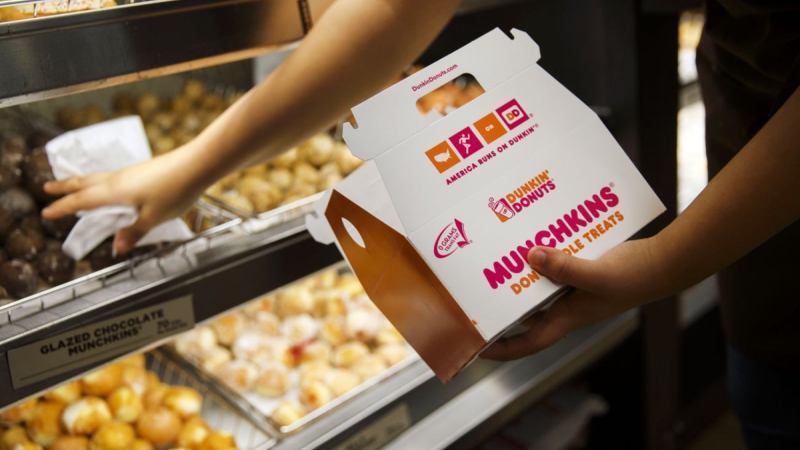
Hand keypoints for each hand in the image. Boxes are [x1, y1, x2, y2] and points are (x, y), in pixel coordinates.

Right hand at [41, 146, 206, 254]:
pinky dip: (99, 180)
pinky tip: (109, 185)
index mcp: (114, 192)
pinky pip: (112, 176)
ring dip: (81, 181)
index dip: (63, 207)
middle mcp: (118, 179)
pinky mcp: (142, 170)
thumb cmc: (176, 190)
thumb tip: (116, 247)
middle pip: (85, 182)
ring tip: (72, 185)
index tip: (46, 212)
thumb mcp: (154, 218)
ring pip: (98, 177)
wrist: (197, 164)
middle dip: (65, 187)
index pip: (82, 201)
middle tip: (47, 188)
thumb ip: (134, 232)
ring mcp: (130, 172)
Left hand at [482, 238, 670, 360]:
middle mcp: (566, 308)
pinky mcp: (581, 274)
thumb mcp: (596, 274)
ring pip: (538, 291)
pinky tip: (531, 242)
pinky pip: (553, 270)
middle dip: (501, 312)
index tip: (476, 348)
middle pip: (526, 316)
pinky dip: (541, 260)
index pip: (527, 343)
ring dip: (518, 281)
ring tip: (493, 266)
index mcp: (567, 318)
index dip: (500, 349)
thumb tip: (530, 257)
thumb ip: (564, 268)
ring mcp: (574, 292)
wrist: (664, 263)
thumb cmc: (635, 277)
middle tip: (474, 299)